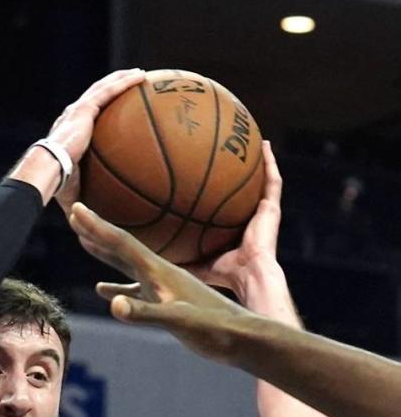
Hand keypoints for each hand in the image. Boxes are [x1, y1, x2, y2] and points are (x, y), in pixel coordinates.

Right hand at [47, 68, 145, 210]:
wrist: (47, 171)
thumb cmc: (57, 186)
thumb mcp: (76, 191)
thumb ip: (89, 197)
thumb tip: (101, 223)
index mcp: (68, 133)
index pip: (86, 117)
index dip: (100, 110)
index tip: (114, 110)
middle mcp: (72, 117)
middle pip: (96, 96)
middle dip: (113, 87)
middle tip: (131, 84)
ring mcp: (78, 110)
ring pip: (104, 87)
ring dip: (121, 79)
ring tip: (140, 74)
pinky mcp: (85, 108)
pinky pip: (109, 91)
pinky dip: (125, 82)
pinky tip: (141, 77)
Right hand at [67, 201, 251, 362]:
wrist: (242, 339)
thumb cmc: (215, 329)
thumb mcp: (178, 320)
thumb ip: (145, 312)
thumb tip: (113, 303)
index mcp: (160, 271)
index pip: (122, 243)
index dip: (97, 227)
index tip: (77, 207)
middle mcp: (160, 273)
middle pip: (121, 247)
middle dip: (97, 231)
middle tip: (75, 213)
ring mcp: (163, 288)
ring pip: (127, 265)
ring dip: (105, 253)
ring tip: (86, 242)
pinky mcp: (167, 303)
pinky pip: (135, 289)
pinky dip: (118, 286)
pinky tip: (105, 290)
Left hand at [183, 142, 280, 298]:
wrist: (248, 275)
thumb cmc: (222, 275)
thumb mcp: (191, 263)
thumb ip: (173, 257)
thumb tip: (144, 254)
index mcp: (232, 232)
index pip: (224, 208)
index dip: (216, 194)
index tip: (203, 178)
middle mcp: (248, 220)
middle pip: (242, 191)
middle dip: (236, 173)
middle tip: (225, 152)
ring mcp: (262, 213)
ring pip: (260, 181)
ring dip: (257, 161)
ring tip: (250, 140)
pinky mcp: (272, 209)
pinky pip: (273, 180)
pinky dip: (270, 162)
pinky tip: (264, 145)